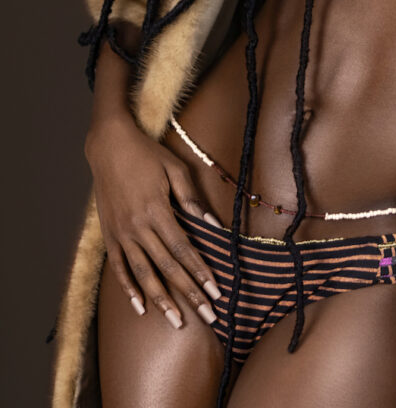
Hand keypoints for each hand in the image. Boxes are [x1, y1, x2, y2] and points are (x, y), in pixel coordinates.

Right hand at [85, 116, 222, 329]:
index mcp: (157, 210)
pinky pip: (119, 268)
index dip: (200, 272)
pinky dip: (129, 289)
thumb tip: (211, 224)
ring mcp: (121, 233)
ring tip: (177, 320)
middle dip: (188, 293)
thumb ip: (191, 198)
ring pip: (142, 274)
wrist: (109, 146)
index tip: (215, 292)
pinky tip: (141, 307)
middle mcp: (138, 227)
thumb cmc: (147, 154)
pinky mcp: (109, 235)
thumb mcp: (175, 168)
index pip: (183, 249)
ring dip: (161, 299)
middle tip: (207, 316)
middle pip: (167, 267)